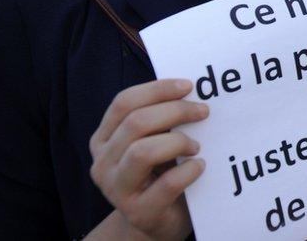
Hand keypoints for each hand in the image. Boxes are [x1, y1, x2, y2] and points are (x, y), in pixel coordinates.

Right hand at [89, 79, 207, 240]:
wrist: (159, 221)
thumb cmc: (161, 173)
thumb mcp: (154, 141)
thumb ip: (160, 119)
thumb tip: (190, 89)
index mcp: (104, 139)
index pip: (124, 103)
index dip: (157, 89)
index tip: (188, 86)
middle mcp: (103, 163)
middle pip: (135, 123)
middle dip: (175, 111)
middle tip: (203, 112)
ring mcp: (116, 190)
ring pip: (142, 152)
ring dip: (178, 142)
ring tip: (195, 146)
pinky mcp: (139, 212)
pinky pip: (166, 183)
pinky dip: (189, 170)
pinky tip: (199, 166)